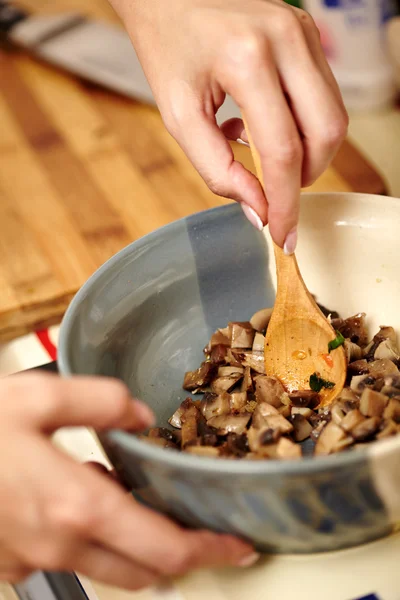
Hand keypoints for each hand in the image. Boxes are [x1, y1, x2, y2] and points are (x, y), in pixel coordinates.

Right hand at [0, 374, 255, 588]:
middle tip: (200, 527)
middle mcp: (58, 544)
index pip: (164, 550)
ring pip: (106, 571)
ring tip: (136, 505)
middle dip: (179, 555)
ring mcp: (31, 560)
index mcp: (75, 505)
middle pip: (143, 573)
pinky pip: (66, 558)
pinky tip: (79, 499)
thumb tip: (140, 414)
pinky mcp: (9, 562)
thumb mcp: (35, 398)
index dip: (209, 551)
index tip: (239, 547)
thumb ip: (99, 402)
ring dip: (135, 549)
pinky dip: (90, 540)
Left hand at [110, 0, 347, 252]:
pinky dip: (303, 126)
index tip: (282, 234)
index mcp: (248, 59)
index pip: (283, 150)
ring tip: (261, 152)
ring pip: (333, 116)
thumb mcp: (181, 117)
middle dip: (305, 177)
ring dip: (306, 152)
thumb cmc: (166, 48)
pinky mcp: (309, 34)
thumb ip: (218, 170)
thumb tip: (258, 211)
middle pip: (325, 132)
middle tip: (276, 194)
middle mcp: (287, 40)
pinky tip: (266, 125)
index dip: (285, 201)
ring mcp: (304, 33)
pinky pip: (324, 97)